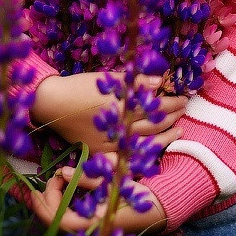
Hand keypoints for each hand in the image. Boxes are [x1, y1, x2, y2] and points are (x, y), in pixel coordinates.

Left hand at [23, 166, 168, 235]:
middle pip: (55, 223)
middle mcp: (89, 233)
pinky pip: (70, 218)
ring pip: (60, 221)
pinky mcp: (93, 226)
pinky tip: (65, 189)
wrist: (159, 209)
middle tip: (49, 179)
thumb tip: (62, 172)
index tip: (50, 180)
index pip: (59, 219)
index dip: (48, 202)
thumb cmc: (138, 197)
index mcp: (94, 225)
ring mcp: (90, 231)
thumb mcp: (114, 184)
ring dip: (54, 201)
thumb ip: (88, 179)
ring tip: (55, 181)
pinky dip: (63, 204)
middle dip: (46, 201)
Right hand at [31, 72, 188, 154]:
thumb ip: (136, 81)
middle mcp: (118, 126)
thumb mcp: (109, 78)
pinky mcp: (100, 153)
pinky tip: (156, 147)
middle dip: (172, 117)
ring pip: (145, 142)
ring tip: (178, 129)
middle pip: (153, 124)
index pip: (155, 105)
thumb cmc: (80, 86)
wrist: (52, 103)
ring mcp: (109, 143)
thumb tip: (160, 81)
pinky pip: (128, 157)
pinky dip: (145, 152)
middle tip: (183, 111)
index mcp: (122, 105)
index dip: (172, 102)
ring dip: (165, 135)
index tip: (183, 98)